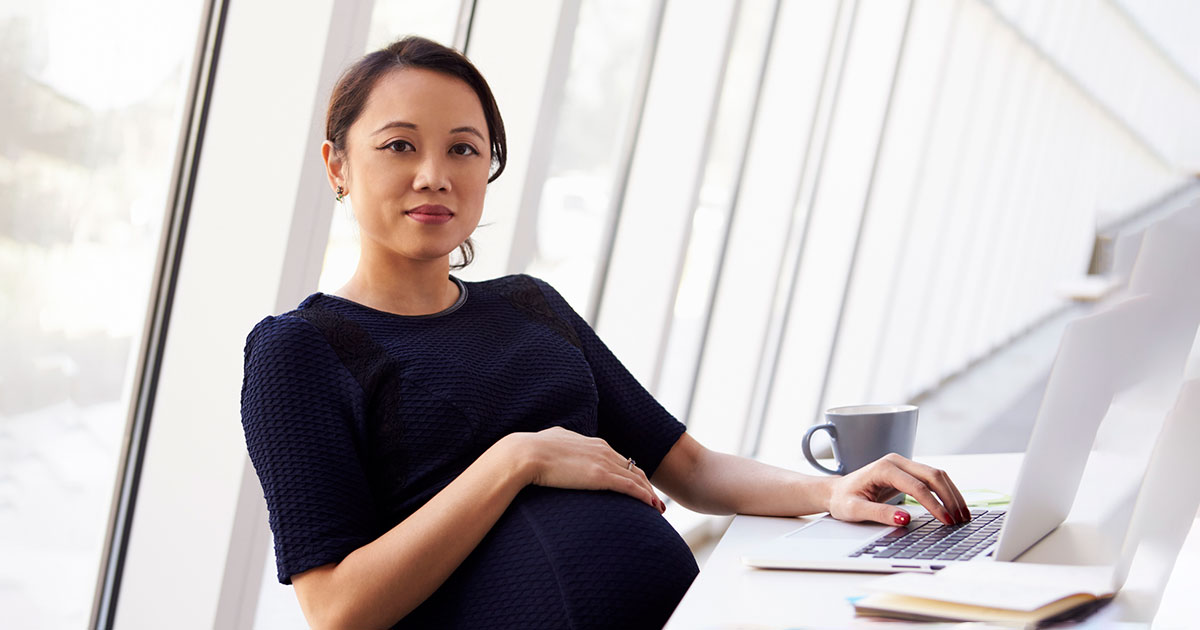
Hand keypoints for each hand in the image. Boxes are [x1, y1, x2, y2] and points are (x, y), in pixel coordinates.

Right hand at [504, 427, 664, 512]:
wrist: (524, 454)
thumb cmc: (530, 451)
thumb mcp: (551, 443)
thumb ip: (560, 447)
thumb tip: (554, 452)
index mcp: (591, 442)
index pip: (618, 458)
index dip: (629, 473)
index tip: (636, 486)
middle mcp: (602, 449)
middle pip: (633, 467)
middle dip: (645, 484)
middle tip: (654, 500)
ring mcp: (602, 462)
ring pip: (636, 478)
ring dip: (649, 494)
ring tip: (658, 509)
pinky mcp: (600, 476)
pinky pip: (629, 487)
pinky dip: (643, 497)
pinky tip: (651, 507)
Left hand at [826, 453, 968, 525]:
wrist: (836, 491)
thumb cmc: (843, 500)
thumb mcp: (855, 510)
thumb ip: (879, 514)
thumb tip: (905, 519)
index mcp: (884, 468)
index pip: (917, 486)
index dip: (934, 504)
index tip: (946, 521)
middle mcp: (896, 461)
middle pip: (933, 475)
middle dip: (950, 498)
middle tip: (961, 520)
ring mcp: (903, 465)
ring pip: (936, 475)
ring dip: (952, 494)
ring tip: (963, 516)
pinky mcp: (908, 472)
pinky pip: (932, 479)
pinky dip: (946, 492)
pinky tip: (954, 507)